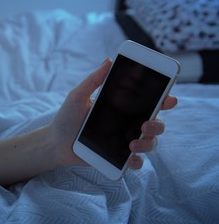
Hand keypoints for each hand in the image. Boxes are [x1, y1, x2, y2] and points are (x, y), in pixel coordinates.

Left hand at [49, 58, 177, 168]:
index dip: (163, 100)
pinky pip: (134, 162)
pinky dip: (137, 162)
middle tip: (146, 124)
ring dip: (148, 144)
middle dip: (158, 125)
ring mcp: (123, 142)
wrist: (55, 142)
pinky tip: (131, 159)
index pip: (148, 103)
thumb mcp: (78, 96)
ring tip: (132, 144)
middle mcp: (126, 124)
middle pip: (155, 124)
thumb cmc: (66, 117)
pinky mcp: (116, 158)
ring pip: (149, 143)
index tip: (168, 99)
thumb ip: (93, 80)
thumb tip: (108, 60)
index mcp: (122, 107)